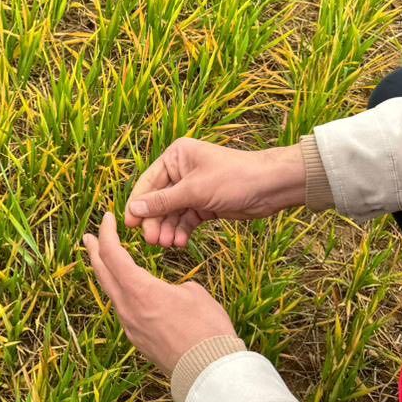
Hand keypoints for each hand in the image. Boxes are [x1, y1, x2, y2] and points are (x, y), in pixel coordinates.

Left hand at [83, 213, 235, 372]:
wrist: (208, 371)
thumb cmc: (207, 329)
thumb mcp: (194, 293)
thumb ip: (174, 287)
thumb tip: (169, 293)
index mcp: (139, 291)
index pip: (113, 254)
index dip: (107, 233)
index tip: (106, 217)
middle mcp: (127, 308)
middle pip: (103, 274)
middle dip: (95, 252)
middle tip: (89, 237)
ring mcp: (130, 327)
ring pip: (112, 293)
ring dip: (107, 274)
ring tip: (106, 262)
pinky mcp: (138, 341)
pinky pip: (124, 311)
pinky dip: (122, 293)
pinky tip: (129, 292)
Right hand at [124, 139, 304, 247]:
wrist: (271, 187)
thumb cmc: (233, 178)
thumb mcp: (194, 190)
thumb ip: (163, 202)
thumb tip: (134, 209)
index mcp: (176, 157)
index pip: (149, 182)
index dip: (138, 204)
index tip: (130, 225)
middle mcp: (181, 171)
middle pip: (158, 201)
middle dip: (156, 221)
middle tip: (153, 241)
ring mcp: (193, 189)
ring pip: (172, 213)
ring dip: (168, 229)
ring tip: (169, 245)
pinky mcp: (204, 204)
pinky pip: (186, 220)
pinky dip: (182, 231)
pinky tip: (181, 243)